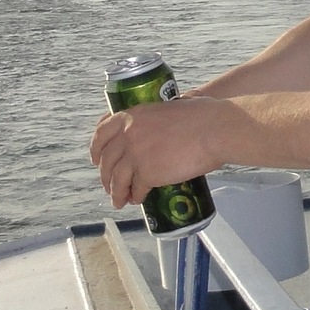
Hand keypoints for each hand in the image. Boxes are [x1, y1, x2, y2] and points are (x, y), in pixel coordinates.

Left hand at [91, 96, 231, 207]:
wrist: (213, 129)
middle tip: (109, 185)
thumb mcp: (167, 108)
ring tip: (120, 201)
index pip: (102, 133)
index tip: (96, 159)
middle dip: (106, 176)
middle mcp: (127, 135)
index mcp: (130, 116)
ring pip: (117, 179)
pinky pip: (136, 189)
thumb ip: (153, 121)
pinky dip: (135, 197)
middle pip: (107, 160)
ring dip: (117, 193)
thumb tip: (156, 131)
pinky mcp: (147, 174)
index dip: (96, 149)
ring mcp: (135, 155)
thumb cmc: (200, 116)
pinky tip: (138, 200)